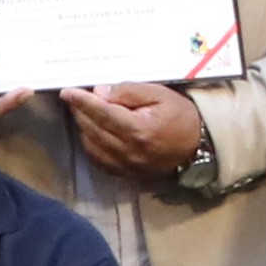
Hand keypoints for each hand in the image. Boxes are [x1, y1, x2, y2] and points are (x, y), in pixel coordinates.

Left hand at [64, 84, 206, 181]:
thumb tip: (99, 93)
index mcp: (138, 130)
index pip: (102, 113)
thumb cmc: (180, 115)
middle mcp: (129, 151)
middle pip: (93, 129)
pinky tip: (91, 131)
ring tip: (84, 111)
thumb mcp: (159, 94)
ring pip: (92, 145)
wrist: (198, 146)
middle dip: (80, 111)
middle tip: (75, 97)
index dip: (82, 102)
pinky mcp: (126, 173)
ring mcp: (126, 165)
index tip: (67, 92)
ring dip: (83, 127)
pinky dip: (90, 144)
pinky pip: (98, 159)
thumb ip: (128, 91)